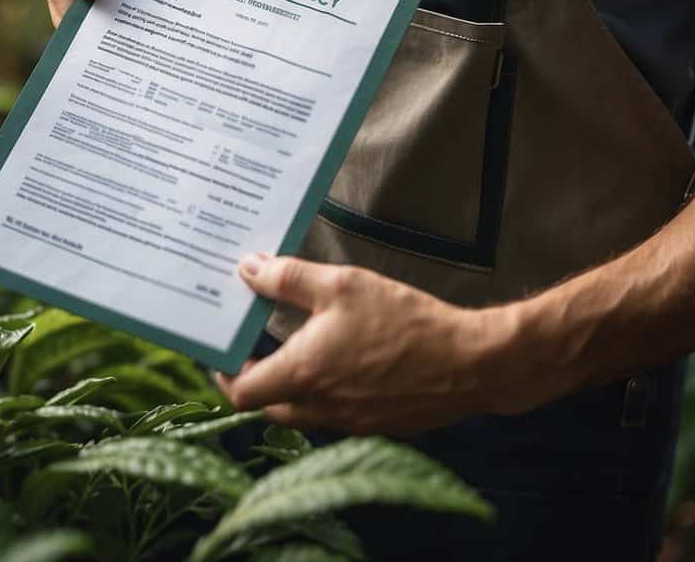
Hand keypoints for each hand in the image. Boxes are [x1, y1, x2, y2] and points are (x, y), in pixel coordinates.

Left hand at [215, 253, 521, 435]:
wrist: (472, 363)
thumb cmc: (405, 321)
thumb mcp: (342, 285)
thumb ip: (288, 278)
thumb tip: (247, 269)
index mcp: (304, 375)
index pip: (241, 392)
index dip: (224, 373)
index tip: (222, 349)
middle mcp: (320, 408)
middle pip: (267, 406)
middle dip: (253, 378)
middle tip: (253, 345)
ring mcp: (349, 422)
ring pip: (300, 412)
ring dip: (287, 386)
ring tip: (291, 347)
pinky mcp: (376, 425)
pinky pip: (333, 415)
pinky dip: (322, 393)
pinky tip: (336, 361)